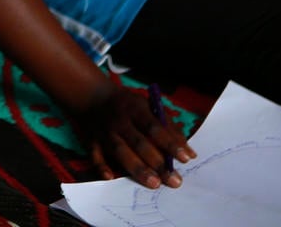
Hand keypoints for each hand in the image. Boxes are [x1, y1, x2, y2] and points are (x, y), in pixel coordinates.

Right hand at [77, 83, 194, 188]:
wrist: (92, 97)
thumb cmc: (128, 105)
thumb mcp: (148, 106)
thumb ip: (169, 128)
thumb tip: (189, 153)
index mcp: (135, 108)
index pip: (154, 127)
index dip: (170, 143)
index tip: (186, 159)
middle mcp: (119, 120)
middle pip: (139, 142)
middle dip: (157, 162)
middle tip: (173, 181)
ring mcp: (104, 131)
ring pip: (120, 151)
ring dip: (137, 168)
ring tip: (153, 184)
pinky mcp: (91, 141)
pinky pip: (95, 155)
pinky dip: (101, 167)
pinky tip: (111, 178)